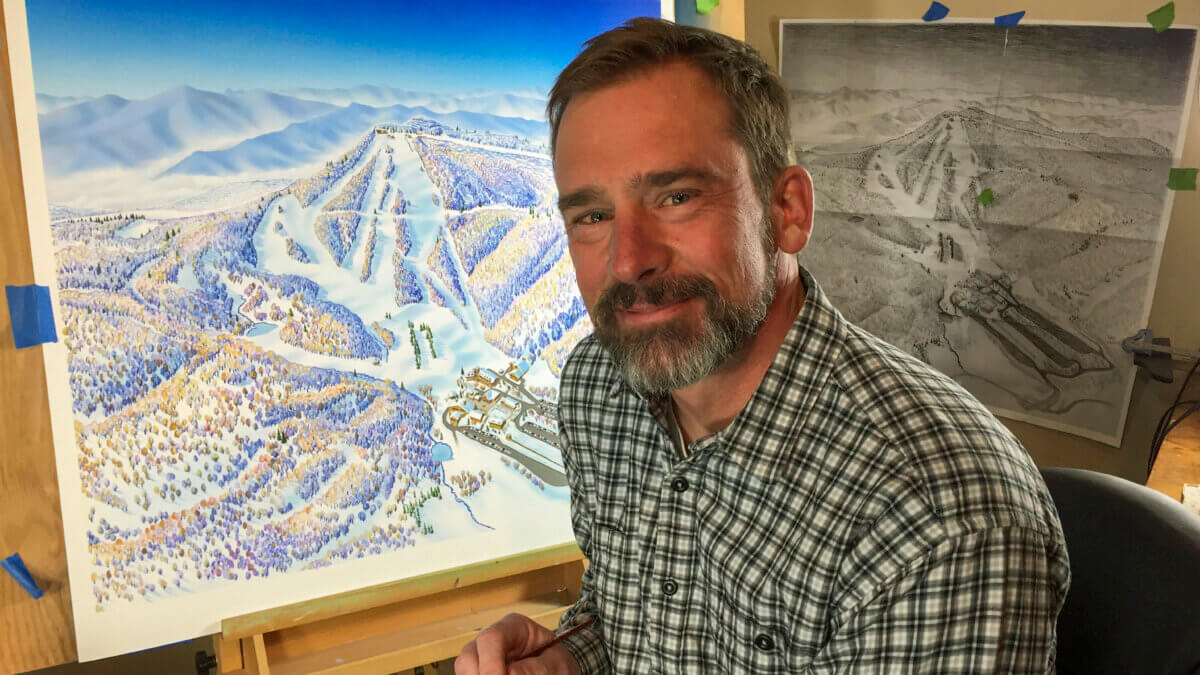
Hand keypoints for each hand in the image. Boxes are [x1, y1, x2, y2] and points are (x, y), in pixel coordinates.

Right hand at [455, 613, 582, 674]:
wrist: (560, 671)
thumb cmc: (559, 664)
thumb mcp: (556, 665)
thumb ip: (536, 669)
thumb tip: (508, 674)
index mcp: (515, 627)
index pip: (491, 638)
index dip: (490, 662)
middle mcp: (493, 640)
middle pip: (469, 655)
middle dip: (481, 674)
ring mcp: (483, 657)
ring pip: (465, 669)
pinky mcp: (481, 671)